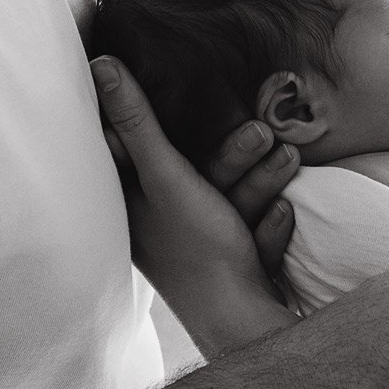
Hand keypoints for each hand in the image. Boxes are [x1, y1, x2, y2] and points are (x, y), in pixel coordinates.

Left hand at [93, 57, 298, 352]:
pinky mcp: (230, 261)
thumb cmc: (196, 250)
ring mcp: (197, 245)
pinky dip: (268, 226)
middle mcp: (158, 225)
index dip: (152, 114)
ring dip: (262, 181)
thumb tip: (99, 65)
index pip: (130, 146)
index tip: (174, 82)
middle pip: (198, 171)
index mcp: (130, 203)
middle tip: (264, 135)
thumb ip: (138, 123)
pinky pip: (253, 230)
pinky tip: (281, 218)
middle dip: (237, 156)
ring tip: (289, 162)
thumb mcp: (166, 176)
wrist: (245, 323)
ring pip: (233, 198)